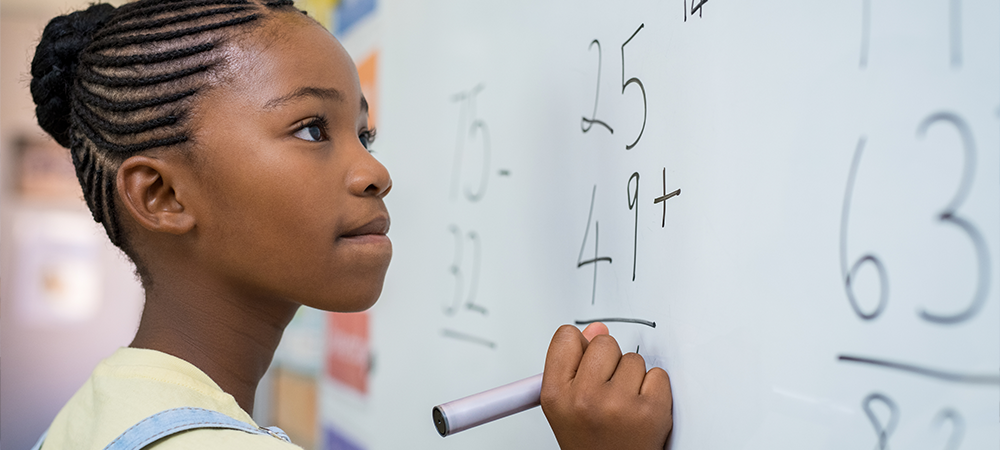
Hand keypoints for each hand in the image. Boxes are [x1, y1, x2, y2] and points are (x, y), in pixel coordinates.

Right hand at [541, 323, 672, 449]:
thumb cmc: (590, 442)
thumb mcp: (565, 405)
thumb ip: (574, 363)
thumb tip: (597, 329)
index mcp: (556, 395)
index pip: (566, 337)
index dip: (580, 346)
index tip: (585, 361)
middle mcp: (584, 399)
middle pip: (604, 342)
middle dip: (609, 361)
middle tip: (606, 391)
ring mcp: (619, 404)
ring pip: (633, 359)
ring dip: (633, 377)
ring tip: (624, 404)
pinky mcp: (651, 411)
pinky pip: (658, 374)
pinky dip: (654, 389)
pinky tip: (641, 408)